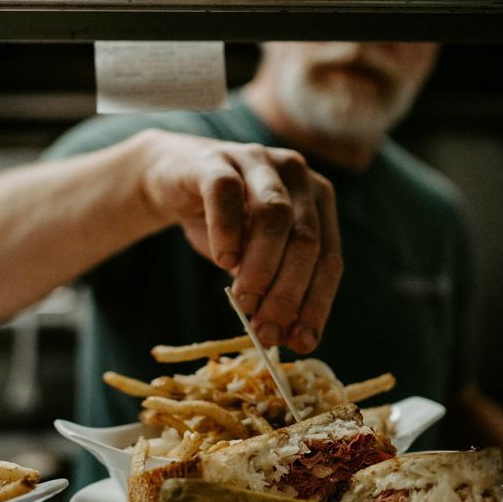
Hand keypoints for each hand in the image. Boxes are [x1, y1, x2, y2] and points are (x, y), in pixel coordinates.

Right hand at [140, 129, 342, 352]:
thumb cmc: (224, 222)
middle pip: (305, 240)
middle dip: (288, 292)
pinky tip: (223, 260)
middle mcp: (297, 176)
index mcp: (318, 201)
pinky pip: (227, 194)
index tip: (300, 341)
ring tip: (243, 300)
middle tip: (266, 330)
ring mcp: (258, 161)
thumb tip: (287, 336)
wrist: (172, 179)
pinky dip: (227, 232)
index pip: (329, 258)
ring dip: (261, 267)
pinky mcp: (216, 160)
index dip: (317, 303)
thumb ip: (273, 287)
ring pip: (275, 215)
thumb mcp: (254, 258)